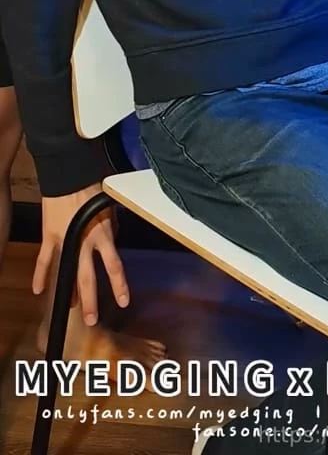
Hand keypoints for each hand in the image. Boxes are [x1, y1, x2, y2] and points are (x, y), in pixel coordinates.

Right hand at [35, 186, 128, 325]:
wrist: (69, 174)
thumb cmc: (92, 187)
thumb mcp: (109, 207)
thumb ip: (111, 226)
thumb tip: (114, 238)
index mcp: (103, 234)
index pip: (114, 265)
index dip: (119, 285)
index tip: (123, 302)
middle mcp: (86, 241)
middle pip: (89, 277)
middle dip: (91, 300)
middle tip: (92, 319)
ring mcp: (66, 240)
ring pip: (67, 272)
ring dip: (69, 292)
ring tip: (70, 308)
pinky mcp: (50, 236)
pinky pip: (44, 259)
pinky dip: (40, 275)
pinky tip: (38, 290)